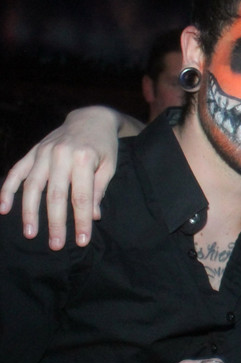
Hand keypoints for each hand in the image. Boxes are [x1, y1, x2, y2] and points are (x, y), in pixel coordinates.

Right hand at [0, 107, 124, 248]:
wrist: (91, 118)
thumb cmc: (104, 146)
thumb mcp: (109, 166)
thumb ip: (99, 190)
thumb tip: (92, 216)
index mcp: (84, 158)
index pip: (82, 196)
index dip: (81, 220)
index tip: (82, 240)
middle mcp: (61, 154)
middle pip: (56, 195)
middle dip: (56, 222)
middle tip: (56, 245)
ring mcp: (44, 152)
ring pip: (32, 186)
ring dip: (30, 212)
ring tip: (30, 233)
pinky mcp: (33, 151)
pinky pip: (16, 171)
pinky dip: (7, 190)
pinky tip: (4, 208)